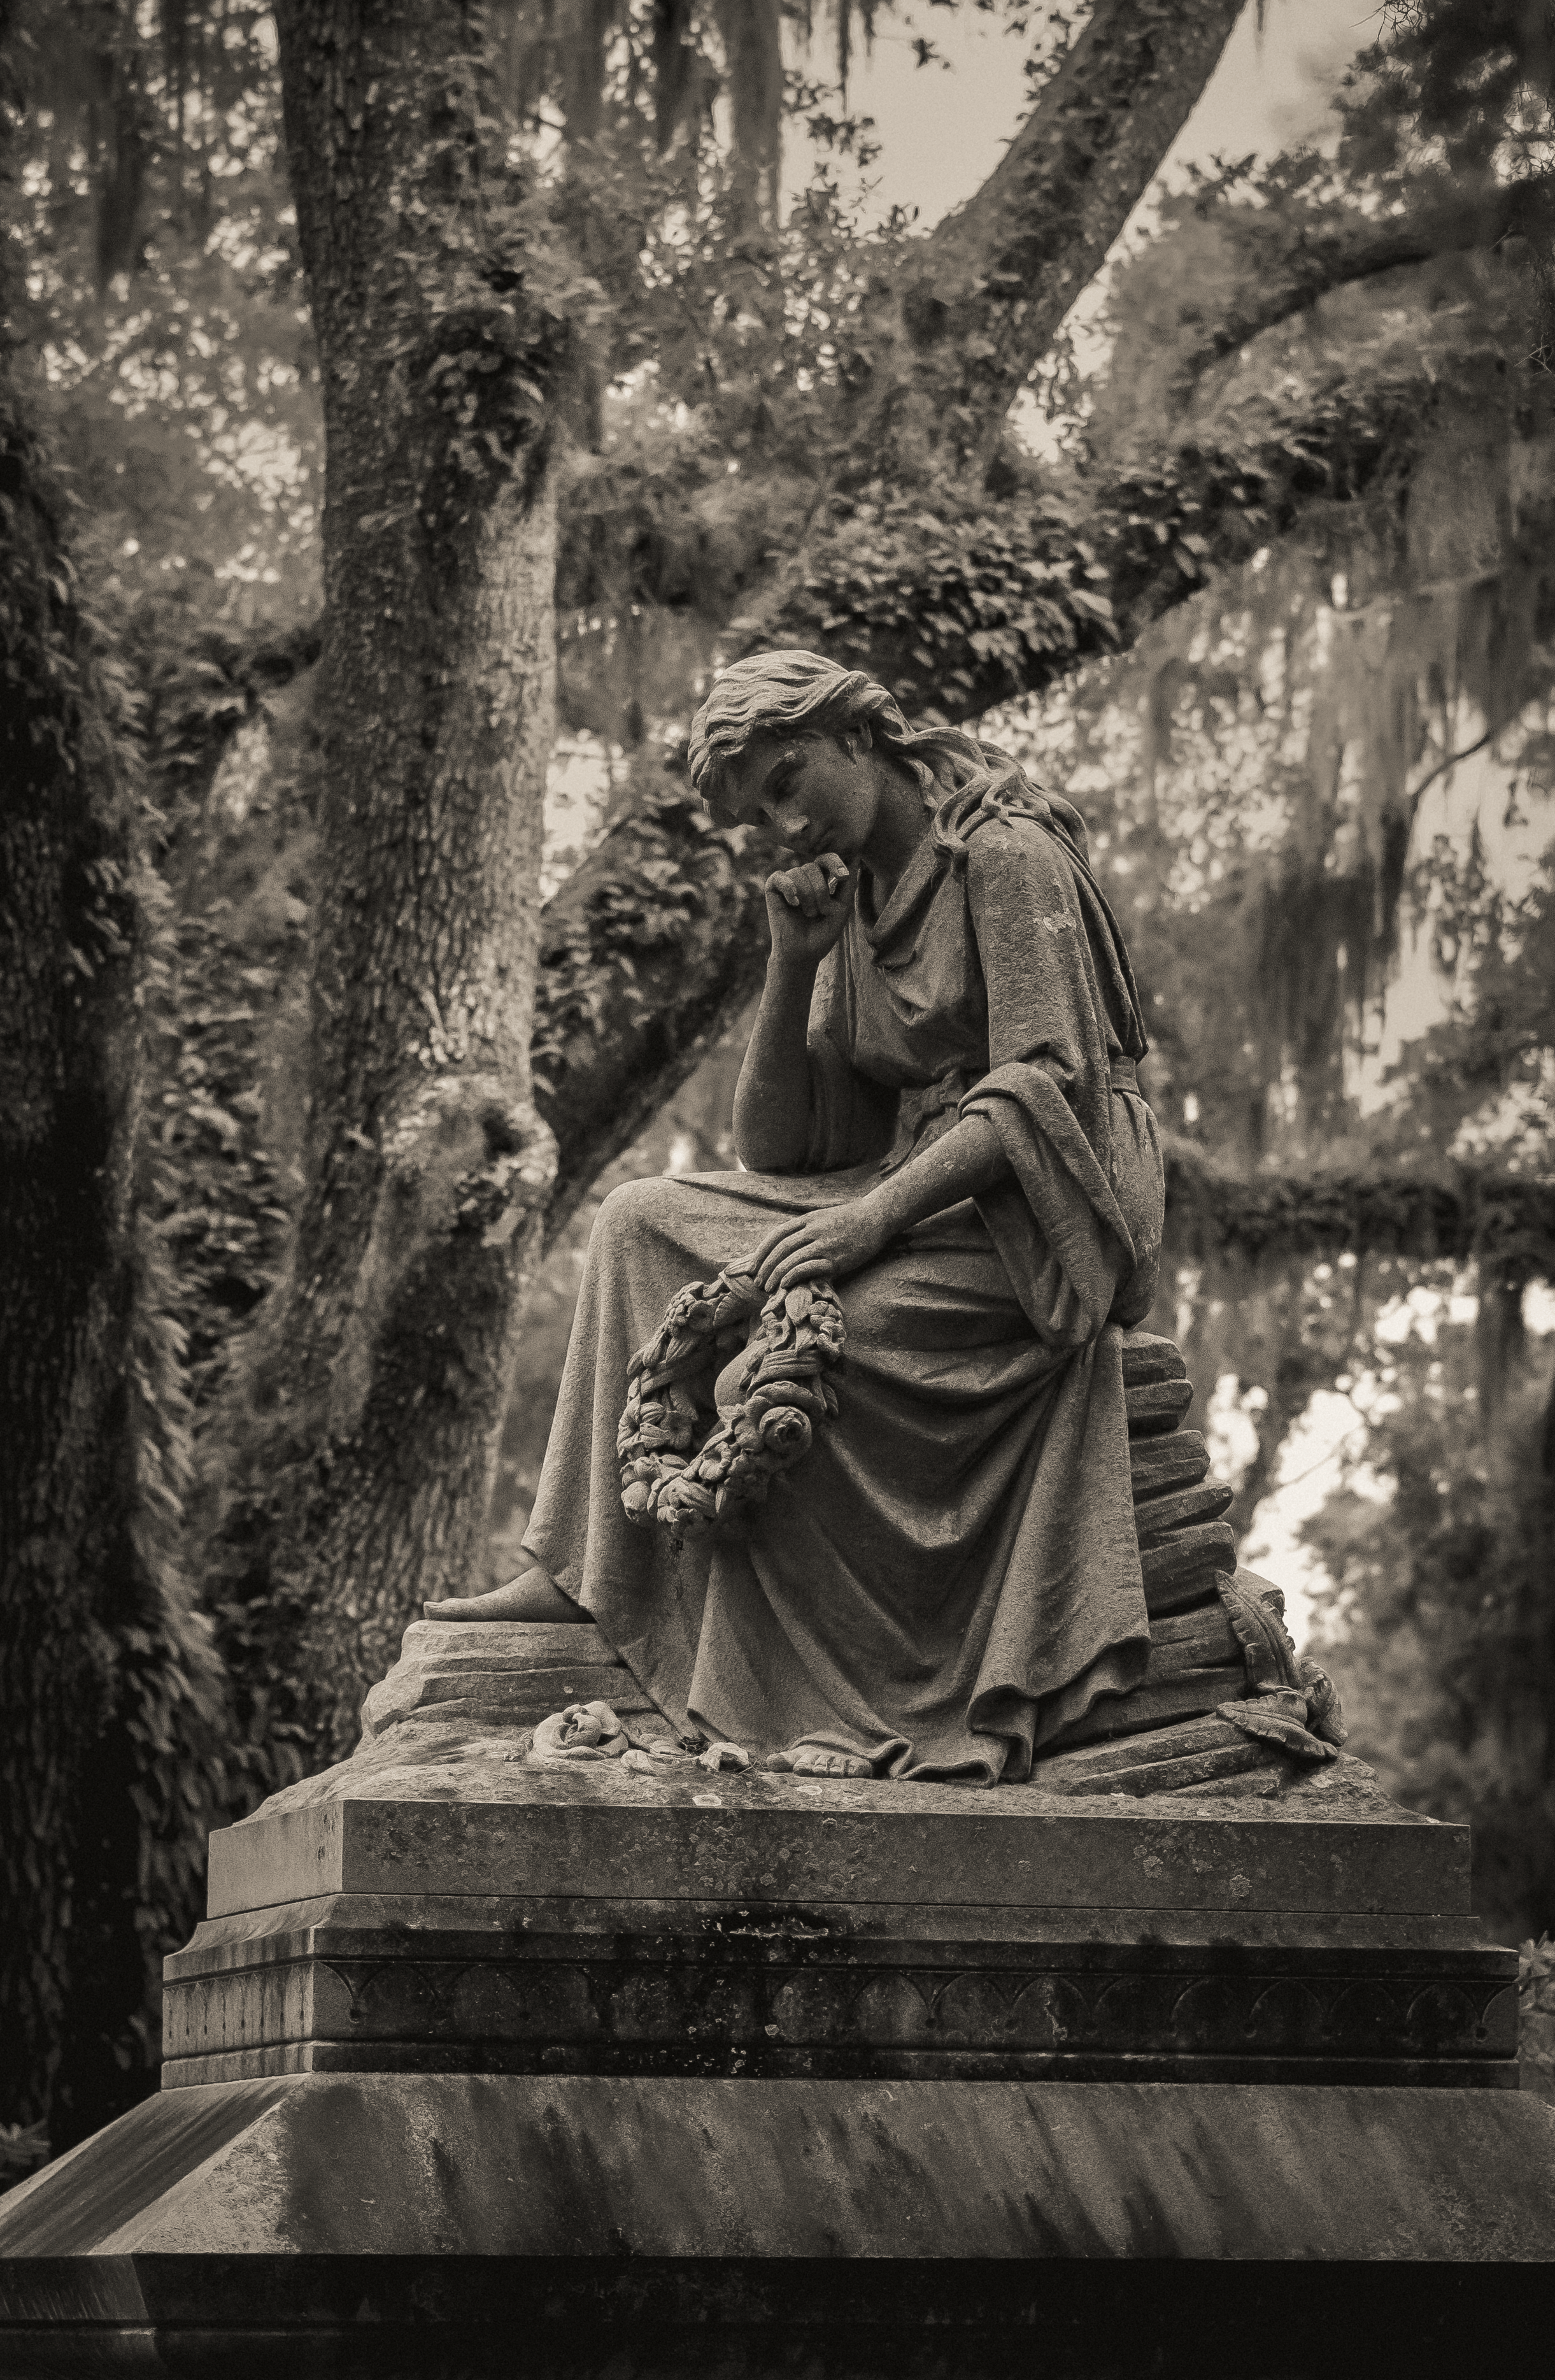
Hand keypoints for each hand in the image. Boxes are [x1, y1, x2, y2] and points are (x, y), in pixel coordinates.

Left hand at [748, 1195, 891, 1292]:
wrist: (876, 1218)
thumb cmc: (849, 1221)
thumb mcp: (823, 1217)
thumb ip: (805, 1229)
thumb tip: (785, 1246)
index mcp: (807, 1220)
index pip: (776, 1235)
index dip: (762, 1251)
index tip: (752, 1266)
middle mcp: (813, 1230)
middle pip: (781, 1249)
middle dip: (765, 1266)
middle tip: (757, 1282)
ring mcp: (824, 1244)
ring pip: (791, 1259)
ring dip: (776, 1275)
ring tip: (769, 1288)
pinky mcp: (836, 1259)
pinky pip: (808, 1268)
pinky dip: (793, 1276)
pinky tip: (786, 1285)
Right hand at [764, 853, 856, 967]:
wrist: (804, 953)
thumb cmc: (824, 932)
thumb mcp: (842, 907)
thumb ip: (849, 883)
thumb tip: (856, 856)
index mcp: (821, 879)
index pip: (827, 859)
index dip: (834, 863)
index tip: (842, 877)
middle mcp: (804, 877)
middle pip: (813, 867)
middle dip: (820, 891)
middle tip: (821, 912)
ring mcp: (788, 881)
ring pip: (798, 873)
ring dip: (808, 897)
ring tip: (808, 914)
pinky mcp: (772, 888)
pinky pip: (780, 877)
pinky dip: (789, 889)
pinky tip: (793, 904)